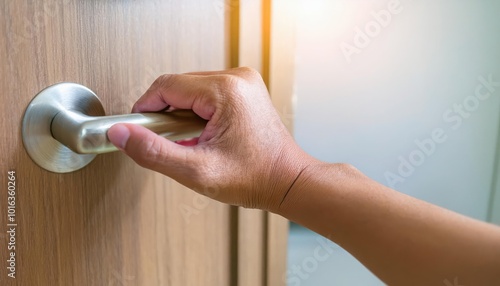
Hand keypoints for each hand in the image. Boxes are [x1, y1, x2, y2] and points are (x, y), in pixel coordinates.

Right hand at [108, 67, 314, 210]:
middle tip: (172, 143)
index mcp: (226, 90)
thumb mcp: (197, 171)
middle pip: (178, 85)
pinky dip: (196, 113)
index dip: (145, 108)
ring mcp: (243, 82)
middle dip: (165, 114)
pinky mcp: (244, 90)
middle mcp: (237, 78)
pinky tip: (204, 135)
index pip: (166, 86)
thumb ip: (154, 152)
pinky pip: (206, 93)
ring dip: (181, 114)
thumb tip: (122, 135)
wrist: (286, 181)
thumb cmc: (255, 178)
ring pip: (190, 89)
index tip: (138, 130)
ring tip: (192, 142)